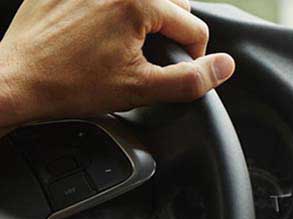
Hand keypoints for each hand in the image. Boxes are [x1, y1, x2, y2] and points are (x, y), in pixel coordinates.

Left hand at [0, 0, 235, 128]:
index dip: (195, 57)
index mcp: (138, 2)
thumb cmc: (68, 85)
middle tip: (154, 61)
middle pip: (172, 3)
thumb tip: (225, 67)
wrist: (14, 80)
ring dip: (148, 18)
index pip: (193, 27)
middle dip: (172, 32)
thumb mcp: (141, 90)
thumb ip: (191, 80)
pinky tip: (101, 35)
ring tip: (130, 46)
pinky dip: (115, 11)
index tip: (179, 73)